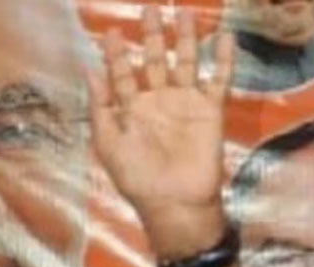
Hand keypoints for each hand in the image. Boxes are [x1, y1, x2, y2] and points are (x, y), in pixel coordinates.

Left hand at [88, 6, 234, 256]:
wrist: (174, 201)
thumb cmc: (137, 177)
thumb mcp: (109, 143)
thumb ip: (100, 107)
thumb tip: (89, 71)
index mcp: (131, 109)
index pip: (122, 74)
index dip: (116, 54)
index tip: (109, 33)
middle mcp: (158, 100)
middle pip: (154, 60)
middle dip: (151, 35)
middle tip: (149, 9)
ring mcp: (185, 102)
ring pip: (185, 62)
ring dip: (184, 38)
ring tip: (182, 13)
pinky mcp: (210, 109)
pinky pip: (218, 79)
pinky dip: (223, 59)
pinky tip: (225, 36)